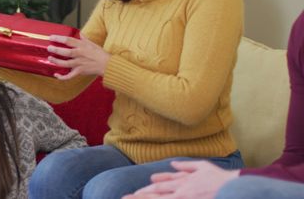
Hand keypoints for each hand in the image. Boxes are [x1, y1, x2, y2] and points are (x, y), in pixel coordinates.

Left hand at [47, 34, 109, 79]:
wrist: (107, 64)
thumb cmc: (100, 54)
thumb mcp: (92, 43)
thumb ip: (84, 39)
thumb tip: (80, 33)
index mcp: (82, 46)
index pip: (68, 40)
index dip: (59, 38)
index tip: (51, 37)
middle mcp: (80, 54)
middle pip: (65, 52)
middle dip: (56, 50)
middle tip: (49, 48)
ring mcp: (79, 63)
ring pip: (65, 63)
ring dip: (56, 61)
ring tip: (50, 58)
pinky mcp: (80, 71)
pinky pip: (69, 76)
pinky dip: (62, 77)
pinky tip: (56, 75)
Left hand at [123, 161, 239, 198]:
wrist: (234, 187)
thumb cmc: (219, 178)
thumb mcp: (202, 166)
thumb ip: (186, 166)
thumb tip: (173, 164)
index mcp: (182, 181)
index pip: (159, 186)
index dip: (145, 190)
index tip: (133, 193)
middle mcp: (181, 190)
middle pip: (156, 194)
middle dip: (140, 196)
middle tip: (125, 198)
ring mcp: (185, 198)